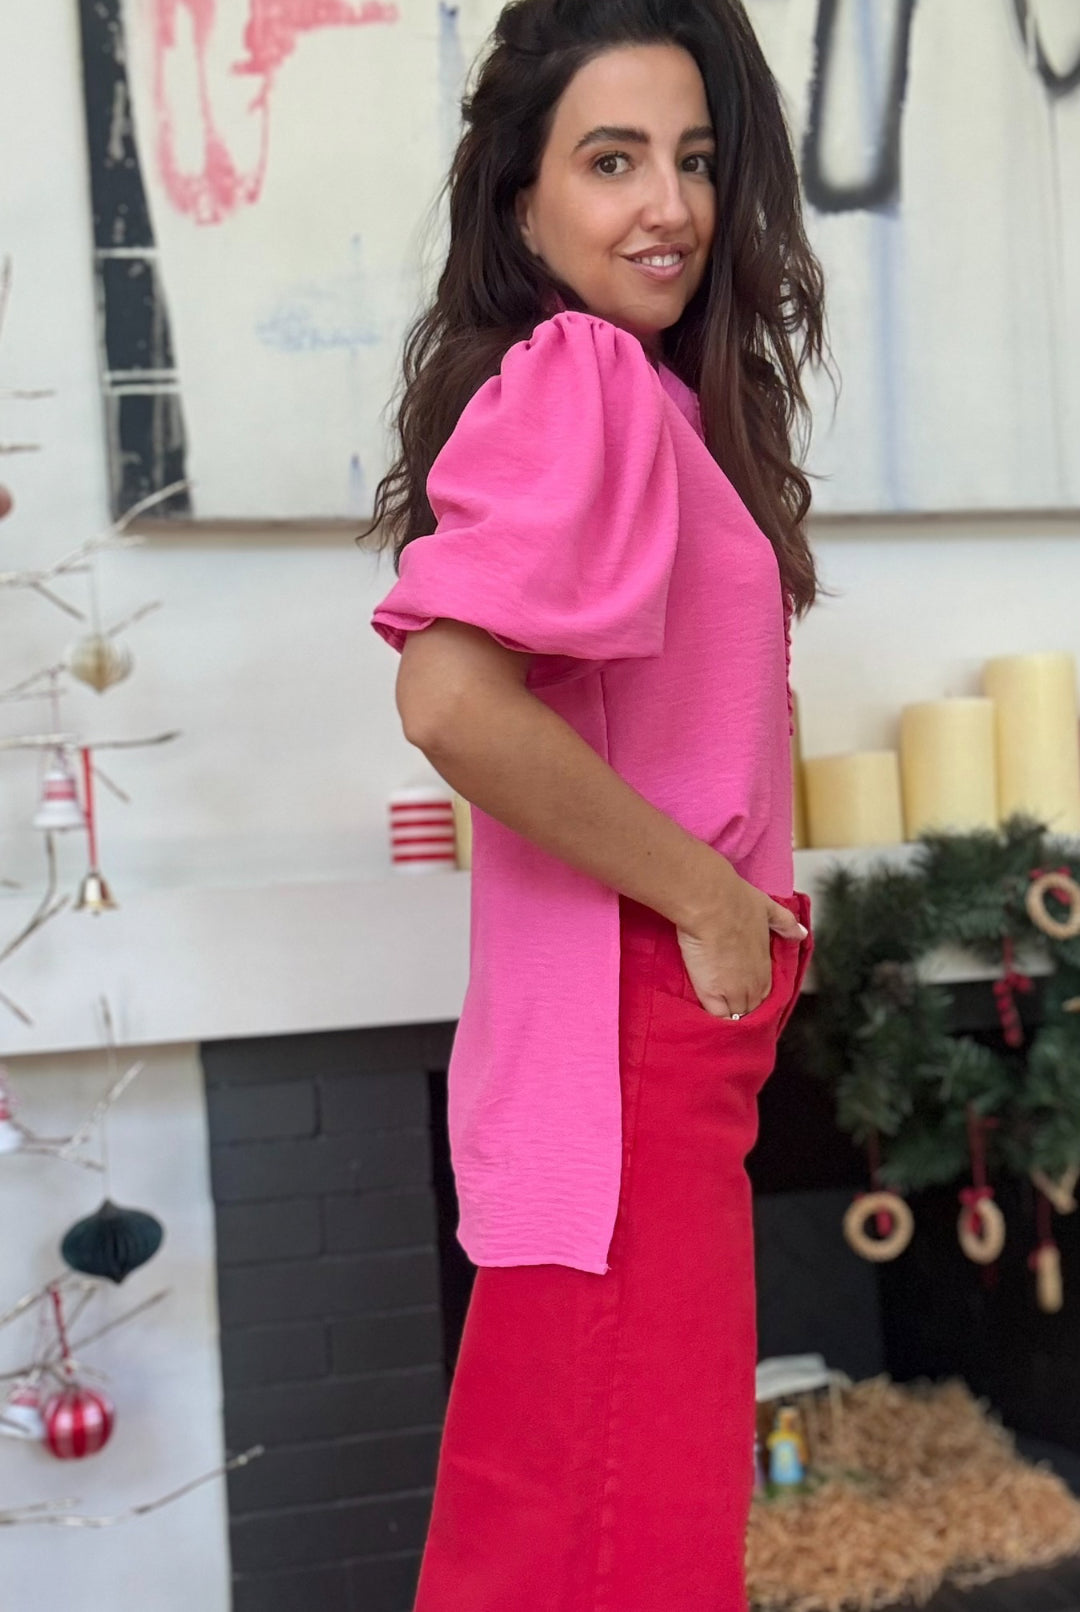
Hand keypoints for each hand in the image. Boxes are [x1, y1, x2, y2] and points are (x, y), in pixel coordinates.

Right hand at [675, 875, 806, 1018]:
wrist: (711, 904)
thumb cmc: (737, 903)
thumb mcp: (768, 908)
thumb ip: (785, 923)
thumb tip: (800, 934)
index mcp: (766, 967)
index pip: (764, 993)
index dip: (752, 994)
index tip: (741, 992)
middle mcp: (754, 983)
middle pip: (751, 1009)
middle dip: (740, 1008)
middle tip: (725, 1004)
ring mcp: (734, 992)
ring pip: (735, 1016)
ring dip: (728, 1016)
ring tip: (714, 1016)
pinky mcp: (712, 995)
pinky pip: (716, 1018)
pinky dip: (711, 1020)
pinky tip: (704, 1019)